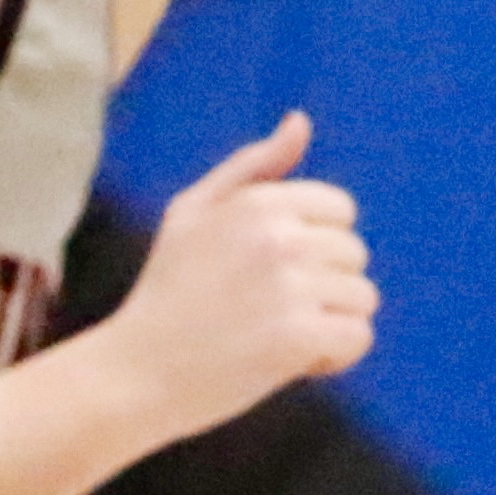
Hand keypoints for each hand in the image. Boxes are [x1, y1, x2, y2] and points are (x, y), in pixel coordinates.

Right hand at [109, 112, 375, 432]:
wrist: (133, 373)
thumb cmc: (165, 292)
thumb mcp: (192, 212)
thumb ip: (251, 165)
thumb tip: (300, 121)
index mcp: (257, 203)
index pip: (340, 210)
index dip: (314, 246)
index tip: (271, 273)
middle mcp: (278, 238)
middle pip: (355, 255)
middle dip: (322, 286)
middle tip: (265, 311)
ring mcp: (290, 289)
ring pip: (362, 298)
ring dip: (330, 322)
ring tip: (277, 336)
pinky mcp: (297, 338)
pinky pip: (358, 337)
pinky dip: (333, 356)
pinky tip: (292, 362)